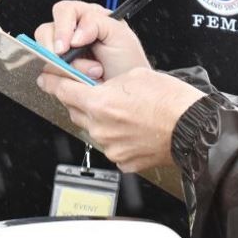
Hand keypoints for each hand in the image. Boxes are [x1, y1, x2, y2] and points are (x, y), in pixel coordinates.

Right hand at [34, 0, 149, 80]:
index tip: (67, 45)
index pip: (64, 11)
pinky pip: (48, 74)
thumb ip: (95, 23)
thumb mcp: (120, 35)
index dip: (62, 27)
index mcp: (89, 17)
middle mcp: (73, 33)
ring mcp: (65, 54)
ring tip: (88, 74)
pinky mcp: (60, 73)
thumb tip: (73, 35)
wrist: (130, 92)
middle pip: (46, 30)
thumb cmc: (129, 63)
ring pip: (45, 54)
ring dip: (64, 67)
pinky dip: (61, 79)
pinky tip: (78, 81)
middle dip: (57, 49)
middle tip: (67, 61)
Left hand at [38, 68, 204, 172]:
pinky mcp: (122, 161)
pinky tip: (132, 129)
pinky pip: (110, 146)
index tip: (46, 79)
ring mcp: (111, 147)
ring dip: (100, 120)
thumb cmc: (169, 100)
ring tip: (124, 112)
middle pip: (75, 111)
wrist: (192, 127)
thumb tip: (99, 86)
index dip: (52, 82)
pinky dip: (116, 137)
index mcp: (100, 102)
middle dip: (80, 100)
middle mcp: (101, 127)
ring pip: (93, 129)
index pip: (63, 91)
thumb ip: (108, 83)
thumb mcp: (134, 75)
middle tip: (93, 92)